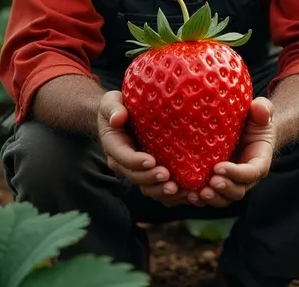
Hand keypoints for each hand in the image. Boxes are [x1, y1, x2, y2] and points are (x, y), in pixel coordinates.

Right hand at [97, 90, 189, 206]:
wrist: (121, 117)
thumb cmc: (118, 107)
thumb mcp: (111, 102)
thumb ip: (112, 108)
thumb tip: (117, 118)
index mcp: (114, 146)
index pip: (123, 157)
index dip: (136, 161)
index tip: (151, 161)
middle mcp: (123, 163)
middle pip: (136, 176)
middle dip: (151, 179)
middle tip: (167, 177)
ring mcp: (136, 171)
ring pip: (147, 188)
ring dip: (161, 191)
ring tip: (178, 189)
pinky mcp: (149, 174)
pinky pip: (158, 189)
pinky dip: (171, 196)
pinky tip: (187, 193)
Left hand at [192, 97, 275, 208]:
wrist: (246, 128)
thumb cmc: (254, 119)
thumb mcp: (261, 111)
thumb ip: (263, 109)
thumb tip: (260, 109)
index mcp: (259, 161)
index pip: (251, 172)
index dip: (236, 173)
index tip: (218, 167)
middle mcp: (246, 176)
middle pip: (238, 190)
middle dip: (224, 188)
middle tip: (210, 182)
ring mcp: (232, 181)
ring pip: (224, 197)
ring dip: (212, 198)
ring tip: (197, 193)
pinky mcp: (218, 181)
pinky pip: (212, 195)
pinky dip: (201, 199)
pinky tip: (187, 194)